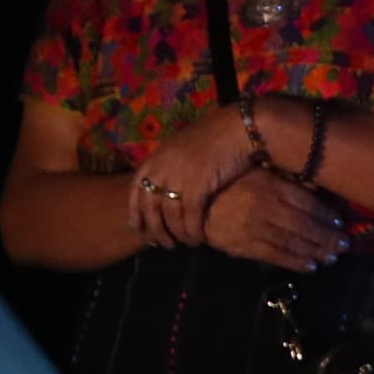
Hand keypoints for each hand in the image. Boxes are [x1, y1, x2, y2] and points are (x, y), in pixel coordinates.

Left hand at [126, 111, 265, 248]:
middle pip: (150, 207)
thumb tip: (167, 182)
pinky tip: (198, 239)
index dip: (135, 212)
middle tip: (163, 243)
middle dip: (155, 229)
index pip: (135, 189)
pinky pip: (191, 216)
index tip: (138, 227)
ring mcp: (178, 178)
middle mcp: (162, 169)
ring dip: (177, 234)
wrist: (238, 128)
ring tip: (185, 244)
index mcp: (155, 158)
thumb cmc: (215, 134)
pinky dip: (193, 231)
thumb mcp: (183, 146)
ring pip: (170, 216)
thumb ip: (170, 163)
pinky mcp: (198, 187)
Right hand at [197, 169, 347, 271]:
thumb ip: (286, 179)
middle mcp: (266, 208)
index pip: (306, 203)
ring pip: (292, 242)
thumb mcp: (259, 172)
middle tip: (344, 245)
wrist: (192, 204)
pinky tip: (311, 267)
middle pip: (304, 225)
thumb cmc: (230, 184)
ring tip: (332, 258)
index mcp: (271, 186)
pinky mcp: (243, 246)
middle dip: (327, 237)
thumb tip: (316, 186)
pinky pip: (275, 256)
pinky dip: (295, 262)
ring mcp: (255, 228)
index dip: (325, 215)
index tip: (340, 223)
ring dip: (316, 251)